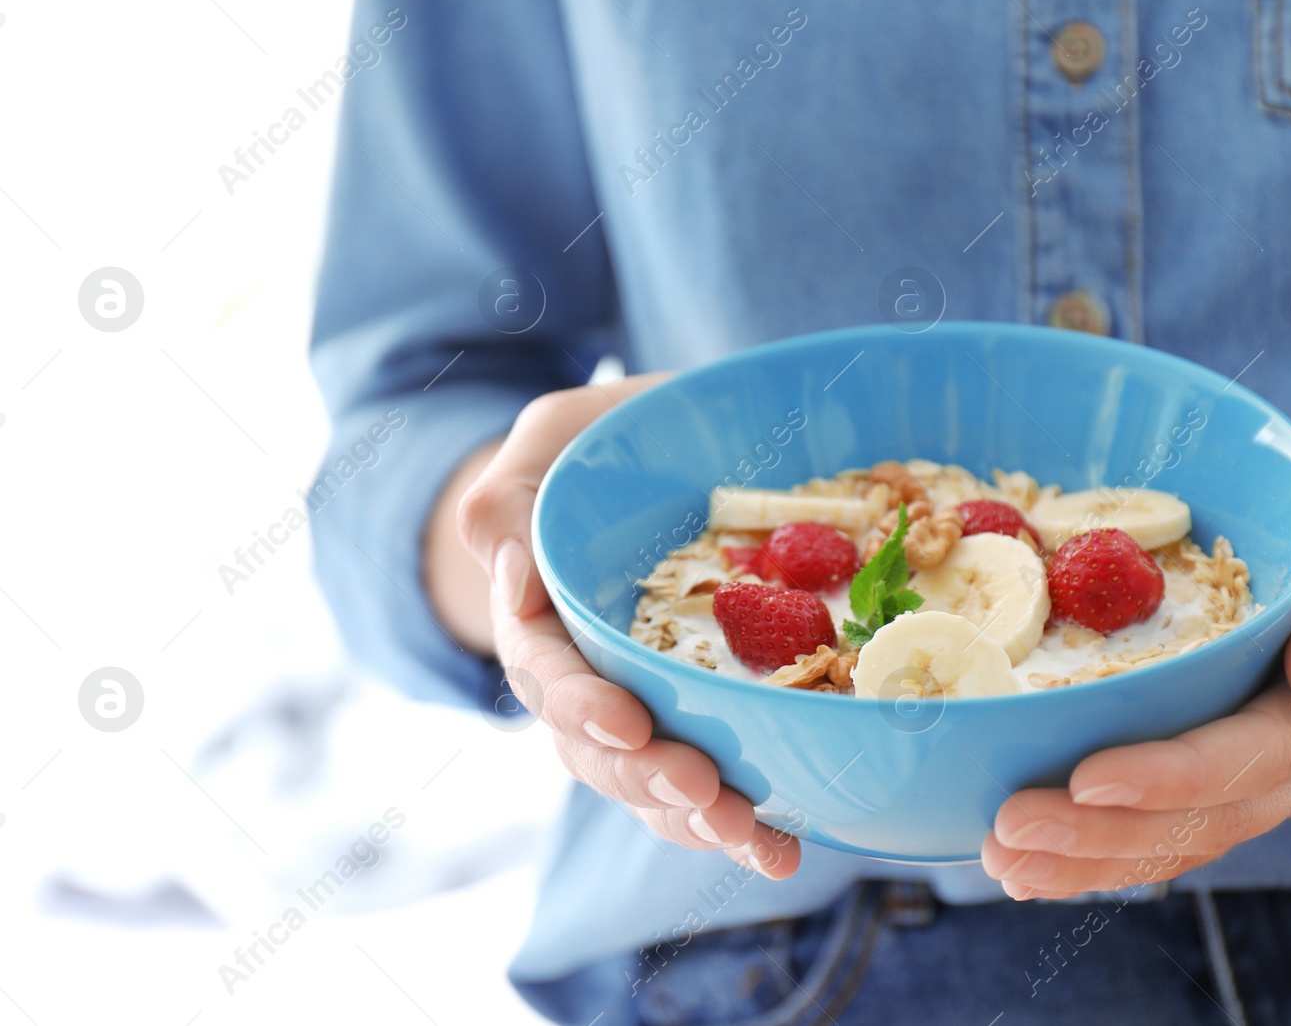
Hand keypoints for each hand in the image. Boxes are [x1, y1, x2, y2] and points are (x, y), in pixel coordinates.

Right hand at [450, 375, 800, 878]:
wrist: (661, 463)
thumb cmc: (599, 449)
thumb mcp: (548, 442)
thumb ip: (508, 499)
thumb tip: (513, 580)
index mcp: (538, 616)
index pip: (545, 672)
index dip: (581, 704)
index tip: (627, 722)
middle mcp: (582, 680)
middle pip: (598, 750)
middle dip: (648, 777)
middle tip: (702, 787)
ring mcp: (638, 709)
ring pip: (650, 785)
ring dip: (698, 819)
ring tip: (751, 837)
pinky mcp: (695, 723)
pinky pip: (706, 786)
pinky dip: (739, 825)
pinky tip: (782, 848)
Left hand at [981, 419, 1290, 898]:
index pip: (1256, 757)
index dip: (1172, 776)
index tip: (1088, 781)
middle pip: (1205, 816)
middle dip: (1102, 831)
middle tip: (1007, 830)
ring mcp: (1271, 782)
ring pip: (1178, 840)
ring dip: (1086, 859)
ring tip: (1002, 860)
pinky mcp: (1228, 784)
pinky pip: (1165, 835)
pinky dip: (1095, 856)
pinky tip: (1026, 866)